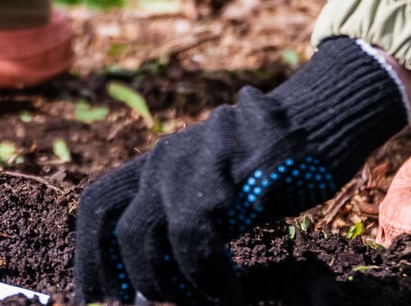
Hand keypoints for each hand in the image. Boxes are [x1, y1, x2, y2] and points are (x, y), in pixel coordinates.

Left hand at [73, 37, 408, 303]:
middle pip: (113, 222)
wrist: (320, 123)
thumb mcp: (216, 194)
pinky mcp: (224, 171)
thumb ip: (184, 224)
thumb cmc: (272, 170)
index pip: (98, 204)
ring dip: (168, 282)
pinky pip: (192, 234)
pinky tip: (229, 292)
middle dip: (125, 276)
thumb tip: (154, 281)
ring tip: (205, 303)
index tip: (95, 295)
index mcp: (157, 163)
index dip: (89, 254)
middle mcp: (164, 158)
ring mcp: (190, 162)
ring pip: (144, 233)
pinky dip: (206, 275)